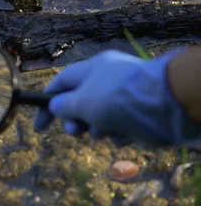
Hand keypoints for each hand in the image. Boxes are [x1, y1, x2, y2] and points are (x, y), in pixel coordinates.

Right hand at [34, 48, 196, 146]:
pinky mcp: (140, 111)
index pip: (61, 83)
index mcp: (92, 69)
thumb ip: (63, 106)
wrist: (166, 104)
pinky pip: (119, 124)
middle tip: (76, 133)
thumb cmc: (116, 99)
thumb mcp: (81, 101)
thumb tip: (55, 106)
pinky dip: (118, 133)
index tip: (40, 126)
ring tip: (106, 133)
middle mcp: (108, 79)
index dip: (47, 104)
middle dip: (75, 121)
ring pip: (100, 117)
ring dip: (98, 129)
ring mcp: (125, 95)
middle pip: (80, 102)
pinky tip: (124, 136)